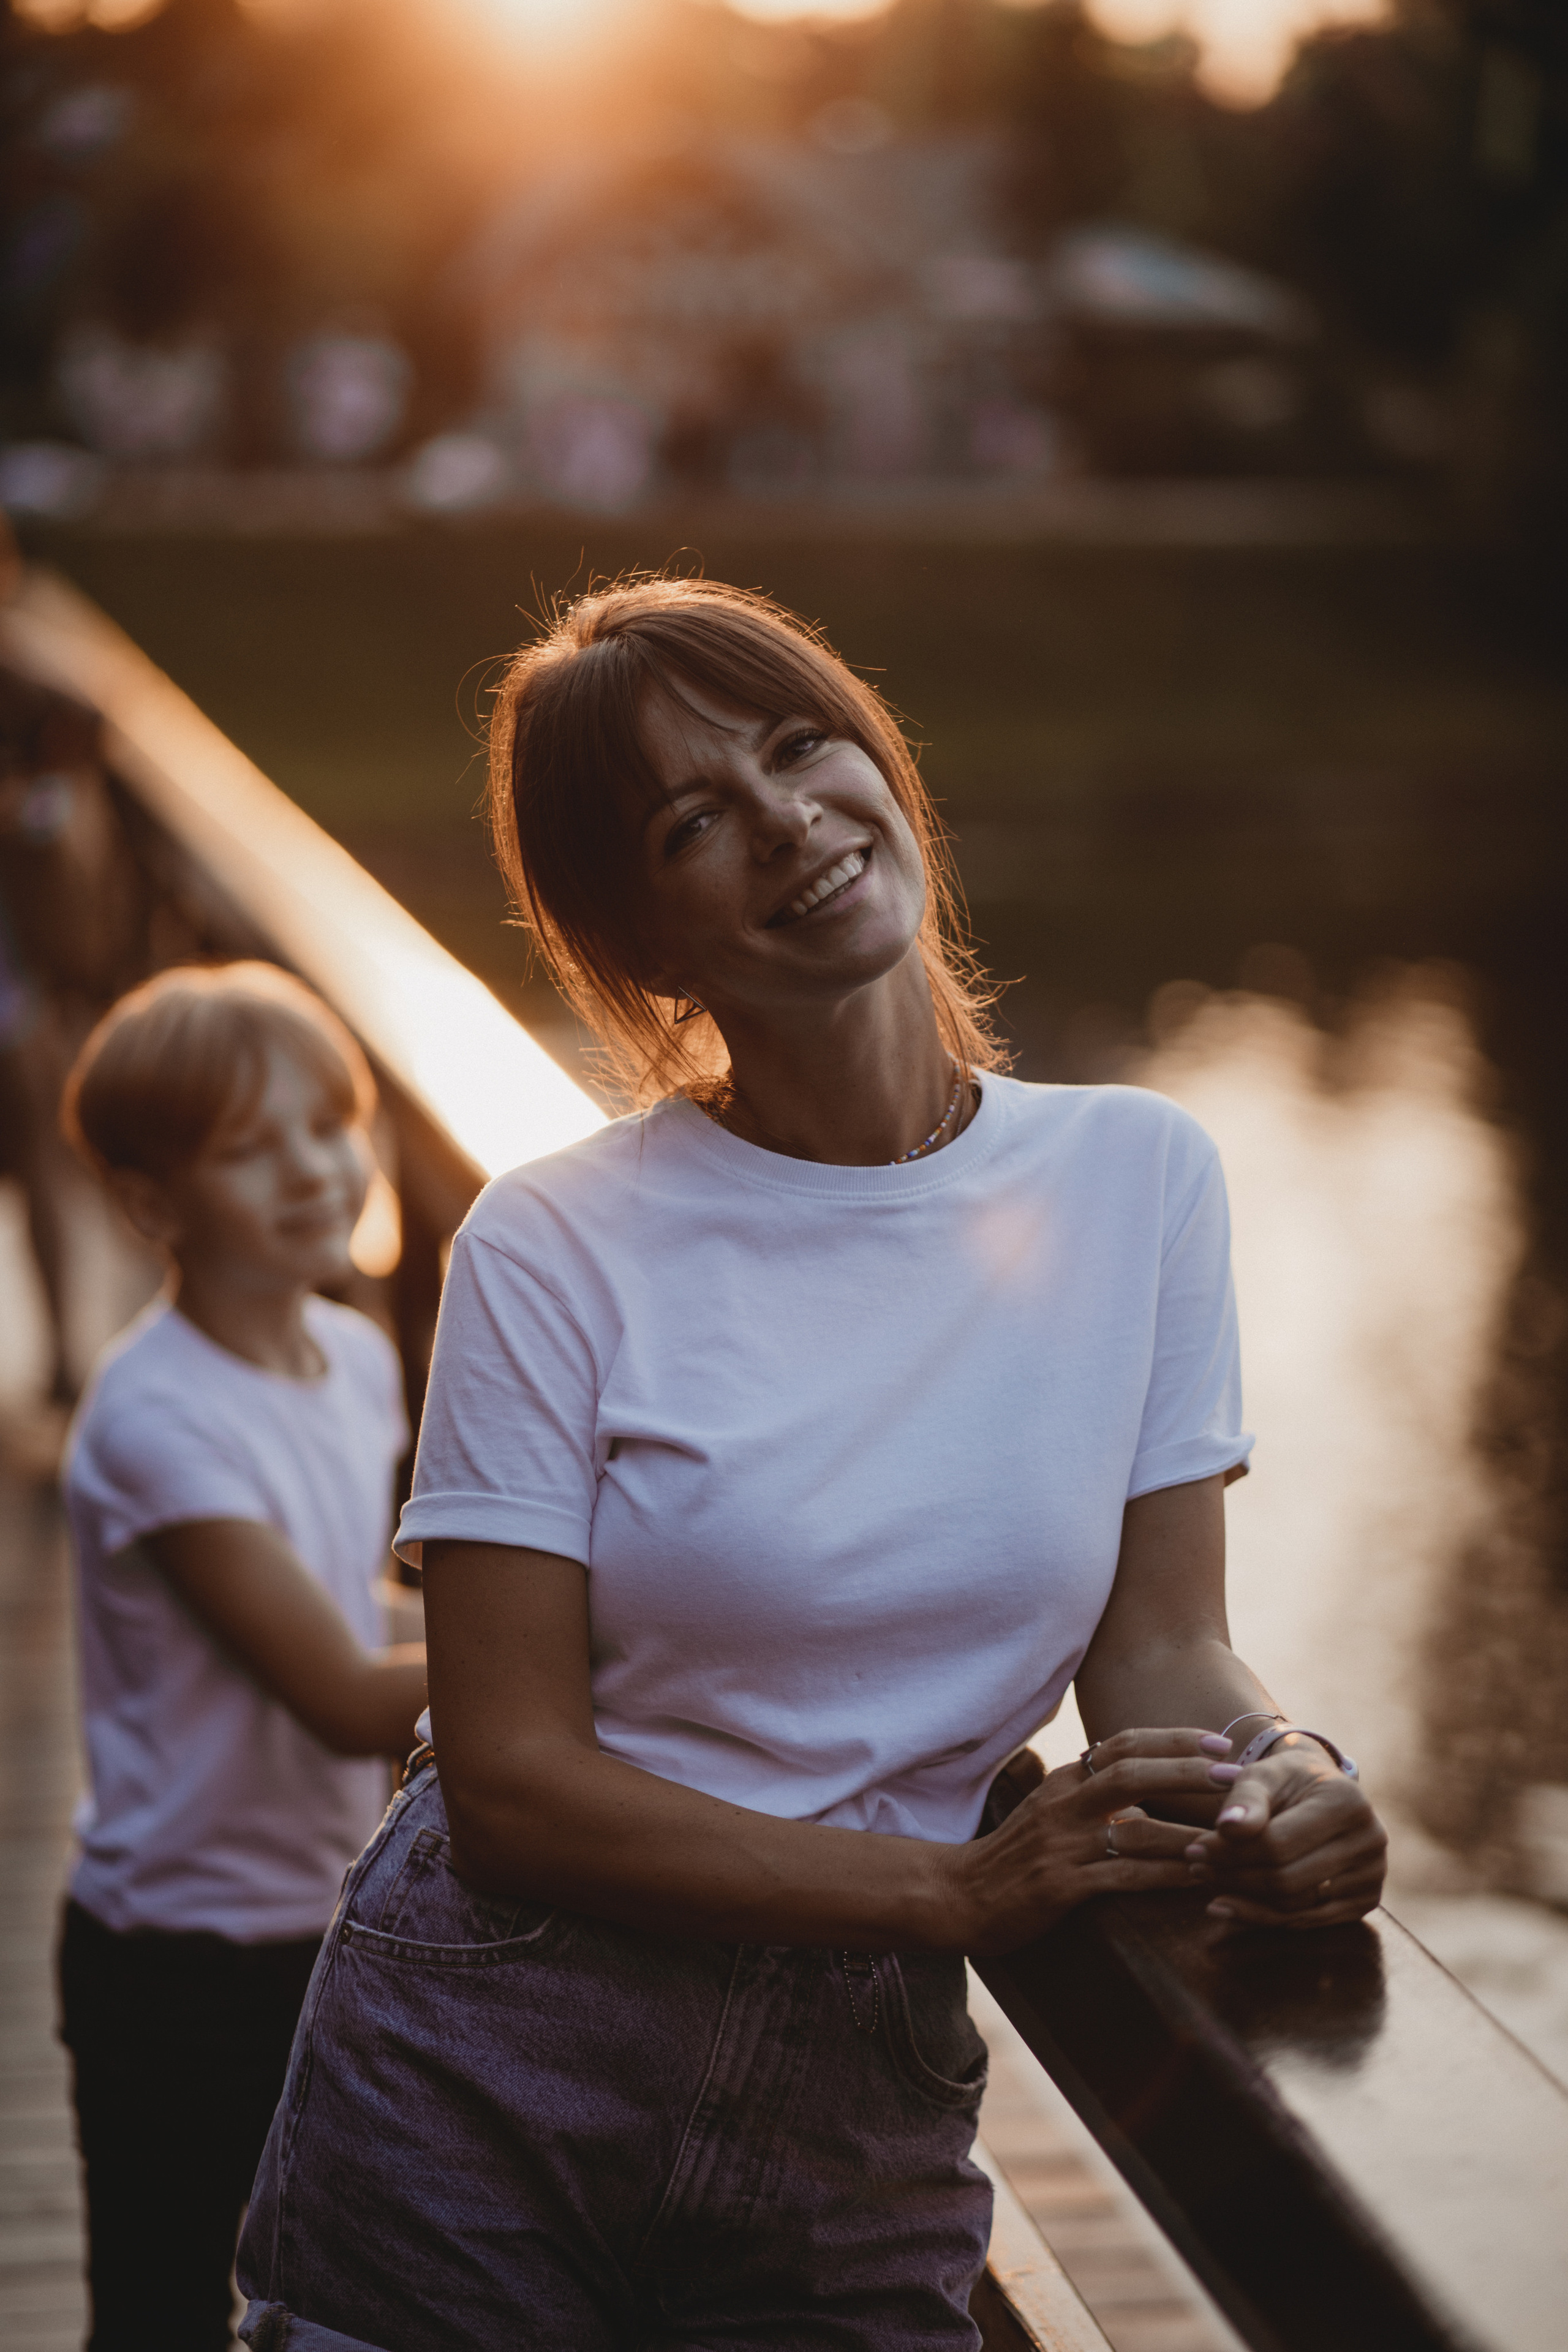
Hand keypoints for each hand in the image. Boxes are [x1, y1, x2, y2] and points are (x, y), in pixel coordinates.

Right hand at [960, 1729, 1236, 1956]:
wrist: (962, 1895)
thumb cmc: (1016, 1854)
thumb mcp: (1052, 1811)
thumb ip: (1095, 1796)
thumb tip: (1150, 1792)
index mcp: (1064, 1780)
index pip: (1123, 1744)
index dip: (1174, 1740)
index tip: (1219, 1743)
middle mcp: (1064, 1803)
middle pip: (1131, 1773)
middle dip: (1187, 1772)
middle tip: (1234, 1776)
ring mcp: (1062, 1844)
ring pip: (1134, 1827)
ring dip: (1188, 1830)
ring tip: (1231, 1834)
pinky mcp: (1062, 1885)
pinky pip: (1125, 1876)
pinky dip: (1166, 1874)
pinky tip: (1198, 1877)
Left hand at [1183, 1736, 1387, 1929]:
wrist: (1321, 1791)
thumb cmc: (1286, 1780)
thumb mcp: (1263, 1775)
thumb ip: (1245, 1799)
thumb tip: (1226, 1828)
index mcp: (1347, 1802)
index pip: (1277, 1844)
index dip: (1230, 1852)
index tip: (1195, 1847)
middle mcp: (1371, 1840)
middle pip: (1288, 1880)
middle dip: (1233, 1877)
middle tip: (1196, 1867)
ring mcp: (1373, 1875)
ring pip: (1297, 1907)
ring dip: (1244, 1901)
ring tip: (1208, 1883)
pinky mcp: (1366, 1900)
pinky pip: (1310, 1922)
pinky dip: (1266, 1917)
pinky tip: (1230, 1905)